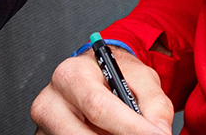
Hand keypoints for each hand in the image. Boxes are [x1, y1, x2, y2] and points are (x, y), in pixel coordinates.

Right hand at [31, 46, 171, 134]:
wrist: (95, 76)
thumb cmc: (115, 76)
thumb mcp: (142, 79)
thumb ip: (155, 104)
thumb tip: (159, 132)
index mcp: (72, 75)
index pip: (98, 106)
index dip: (129, 127)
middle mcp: (51, 101)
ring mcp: (45, 125)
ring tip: (121, 130)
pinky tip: (109, 133)